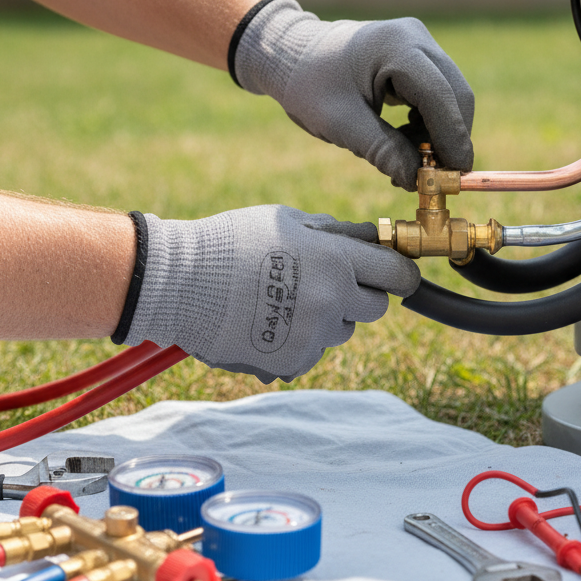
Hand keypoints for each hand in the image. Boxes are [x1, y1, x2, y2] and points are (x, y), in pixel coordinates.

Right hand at [119, 206, 419, 381]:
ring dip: (326, 317)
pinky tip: (267, 320)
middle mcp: (331, 301)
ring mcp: (311, 335)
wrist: (181, 282)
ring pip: (340, 331)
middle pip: (375, 308)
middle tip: (331, 283)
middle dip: (360, 295)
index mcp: (336, 261)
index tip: (395, 274)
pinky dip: (298, 339)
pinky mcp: (290, 361)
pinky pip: (310, 351)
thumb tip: (367, 239)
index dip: (400, 273)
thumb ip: (333, 232)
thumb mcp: (287, 220)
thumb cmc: (233, 240)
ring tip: (285, 299)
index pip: (397, 274)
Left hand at [232, 0, 474, 189]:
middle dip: (449, 139)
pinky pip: (437, 94)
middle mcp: (415, 38)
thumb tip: (417, 180)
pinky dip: (429, 124)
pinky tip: (406, 144)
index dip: (453, 138)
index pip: (441, 95)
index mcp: (396, 46)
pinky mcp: (416, 56)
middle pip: (455, 94)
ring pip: (450, 97)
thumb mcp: (340, 123)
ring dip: (437, 134)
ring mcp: (418, 43)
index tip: (457, 174)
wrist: (290, 55)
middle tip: (433, 178)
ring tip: (408, 165)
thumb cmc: (308, 84)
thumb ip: (382, 150)